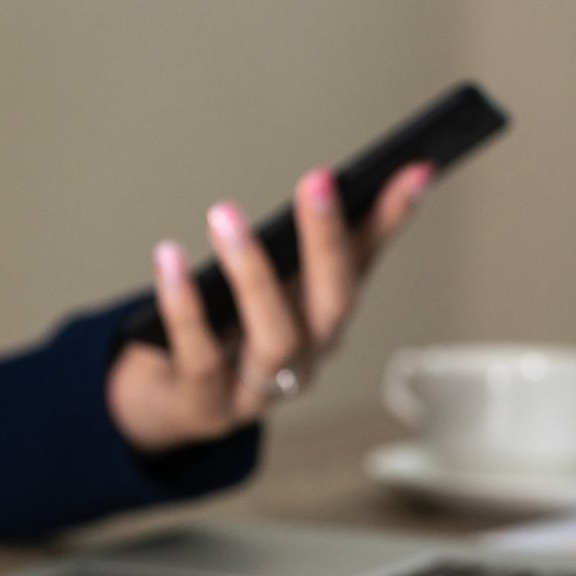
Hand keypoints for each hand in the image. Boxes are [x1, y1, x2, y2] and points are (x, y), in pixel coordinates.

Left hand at [107, 162, 434, 452]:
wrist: (161, 405)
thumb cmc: (221, 333)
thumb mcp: (264, 286)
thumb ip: (304, 242)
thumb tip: (343, 177)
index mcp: (324, 323)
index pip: (365, 263)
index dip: (391, 219)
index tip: (414, 168)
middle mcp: (304, 361)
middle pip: (333, 306)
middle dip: (329, 241)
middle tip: (319, 179)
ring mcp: (258, 393)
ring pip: (274, 338)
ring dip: (253, 273)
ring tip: (225, 215)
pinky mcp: (205, 407)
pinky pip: (200, 353)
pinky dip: (184, 305)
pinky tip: (169, 258)